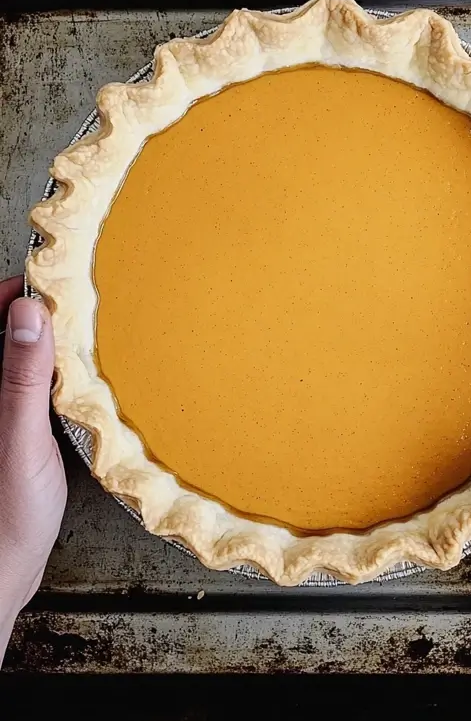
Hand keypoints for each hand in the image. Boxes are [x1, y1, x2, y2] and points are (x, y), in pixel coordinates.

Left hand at [0, 277, 66, 662]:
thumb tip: (29, 313)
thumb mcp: (19, 441)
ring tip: (86, 321)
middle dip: (35, 310)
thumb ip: (20, 378)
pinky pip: (32, 382)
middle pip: (4, 335)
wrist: (6, 570)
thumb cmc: (7, 515)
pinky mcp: (14, 427)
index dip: (12, 293)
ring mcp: (1, 411)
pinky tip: (82, 369)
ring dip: (46, 337)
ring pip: (19, 357)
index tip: (50, 276)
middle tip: (78, 291)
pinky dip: (54, 367)